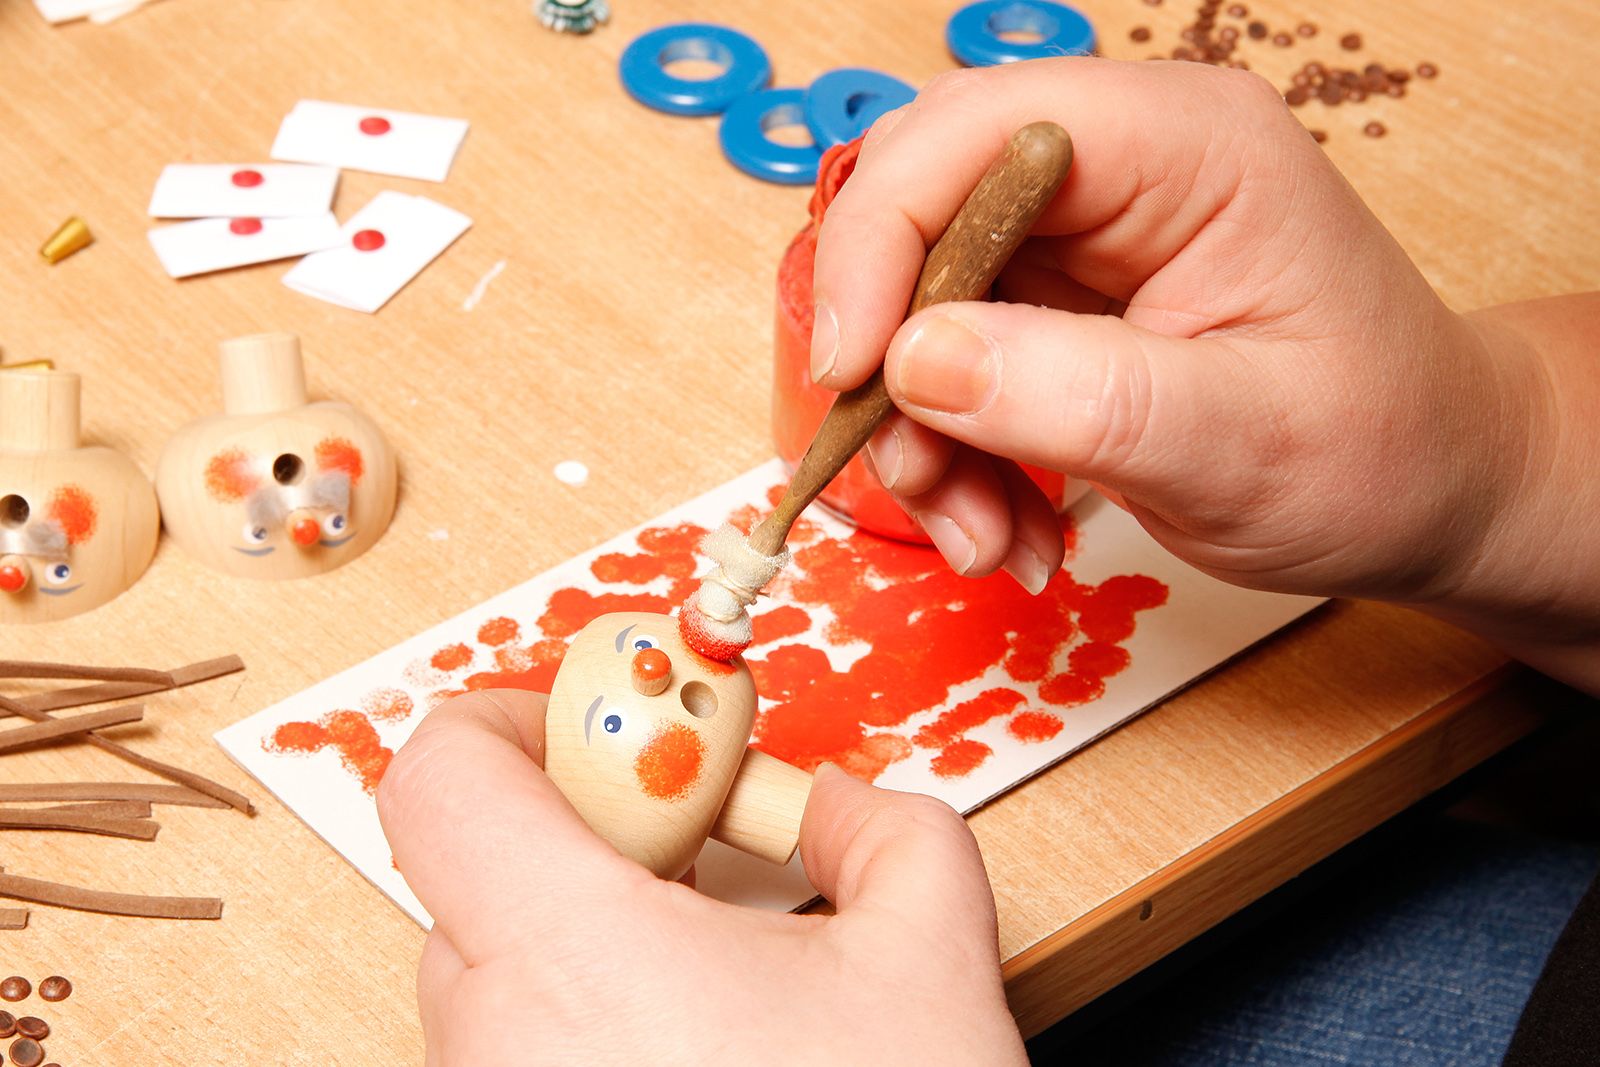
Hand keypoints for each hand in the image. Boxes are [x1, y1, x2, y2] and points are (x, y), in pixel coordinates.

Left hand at [377, 690, 1026, 1065]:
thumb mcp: (930, 959)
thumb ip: (891, 831)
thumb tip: (843, 802)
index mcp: (567, 952)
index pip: (438, 777)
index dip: (506, 720)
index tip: (599, 727)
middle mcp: (494, 1041)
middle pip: (476, 873)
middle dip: (588, 839)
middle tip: (695, 851)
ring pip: (500, 976)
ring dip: (594, 940)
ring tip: (715, 975)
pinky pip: (516, 1055)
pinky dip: (588, 1023)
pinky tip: (695, 1049)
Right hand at [812, 57, 1531, 605]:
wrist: (1429, 490)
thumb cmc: (1378, 451)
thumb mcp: (1238, 442)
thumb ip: (1079, 396)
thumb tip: (912, 362)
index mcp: (1185, 146)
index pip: (974, 131)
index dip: (882, 239)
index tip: (854, 372)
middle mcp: (1121, 168)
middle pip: (921, 210)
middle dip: (891, 358)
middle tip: (914, 475)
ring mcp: (1086, 235)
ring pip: (919, 302)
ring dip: (922, 434)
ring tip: (988, 539)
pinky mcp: (1060, 304)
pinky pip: (950, 363)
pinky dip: (954, 456)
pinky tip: (1009, 529)